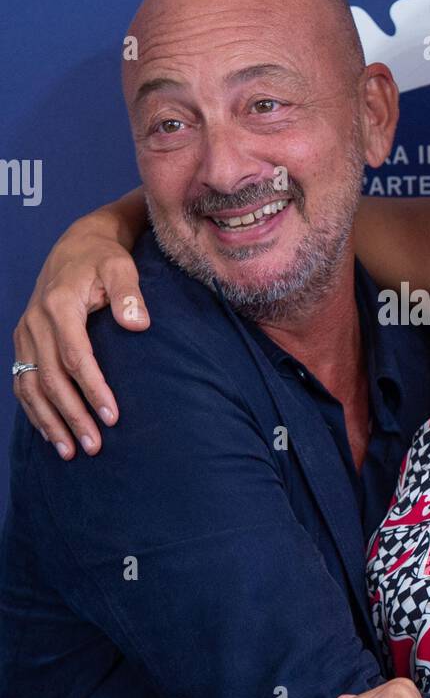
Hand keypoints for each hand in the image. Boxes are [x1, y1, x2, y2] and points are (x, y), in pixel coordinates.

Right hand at [13, 222, 146, 456]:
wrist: (76, 245)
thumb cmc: (104, 259)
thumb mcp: (120, 267)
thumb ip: (129, 294)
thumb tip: (138, 325)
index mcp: (58, 307)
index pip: (75, 357)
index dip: (92, 389)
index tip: (112, 417)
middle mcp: (35, 323)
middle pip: (51, 379)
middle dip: (72, 415)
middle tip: (94, 446)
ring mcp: (25, 334)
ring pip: (31, 386)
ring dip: (50, 422)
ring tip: (71, 452)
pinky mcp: (23, 342)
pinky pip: (23, 381)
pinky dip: (34, 411)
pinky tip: (50, 434)